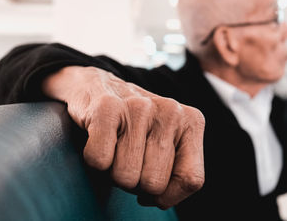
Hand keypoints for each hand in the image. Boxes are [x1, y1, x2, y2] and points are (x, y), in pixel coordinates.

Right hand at [42, 66, 204, 208]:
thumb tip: (158, 199)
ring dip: (114, 172)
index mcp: (192, 122)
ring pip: (126, 177)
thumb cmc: (137, 127)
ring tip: (116, 147)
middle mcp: (170, 111)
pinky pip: (100, 161)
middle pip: (154, 184)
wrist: (98, 86)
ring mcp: (139, 107)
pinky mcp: (106, 107)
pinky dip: (95, 161)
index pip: (191, 181)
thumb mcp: (168, 143)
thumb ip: (178, 171)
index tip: (151, 182)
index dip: (167, 195)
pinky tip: (100, 139)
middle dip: (136, 181)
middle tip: (129, 157)